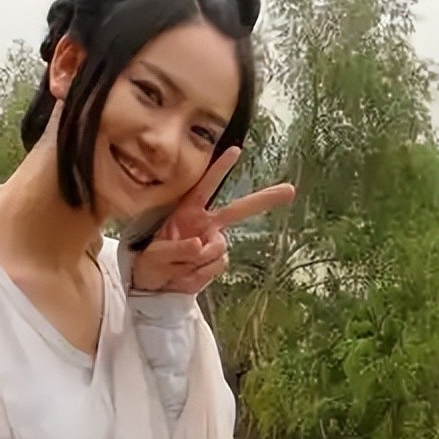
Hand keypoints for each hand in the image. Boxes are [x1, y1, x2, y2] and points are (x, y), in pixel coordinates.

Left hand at [130, 146, 294, 293]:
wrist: (154, 288)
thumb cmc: (147, 262)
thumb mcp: (153, 255)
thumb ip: (175, 249)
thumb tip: (201, 246)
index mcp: (187, 211)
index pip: (205, 186)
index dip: (220, 168)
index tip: (236, 150)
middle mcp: (205, 224)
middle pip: (239, 209)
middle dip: (265, 199)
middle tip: (290, 190)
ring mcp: (212, 243)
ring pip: (218, 248)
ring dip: (194, 261)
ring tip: (173, 267)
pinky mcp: (216, 262)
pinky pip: (214, 267)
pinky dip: (197, 275)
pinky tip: (182, 276)